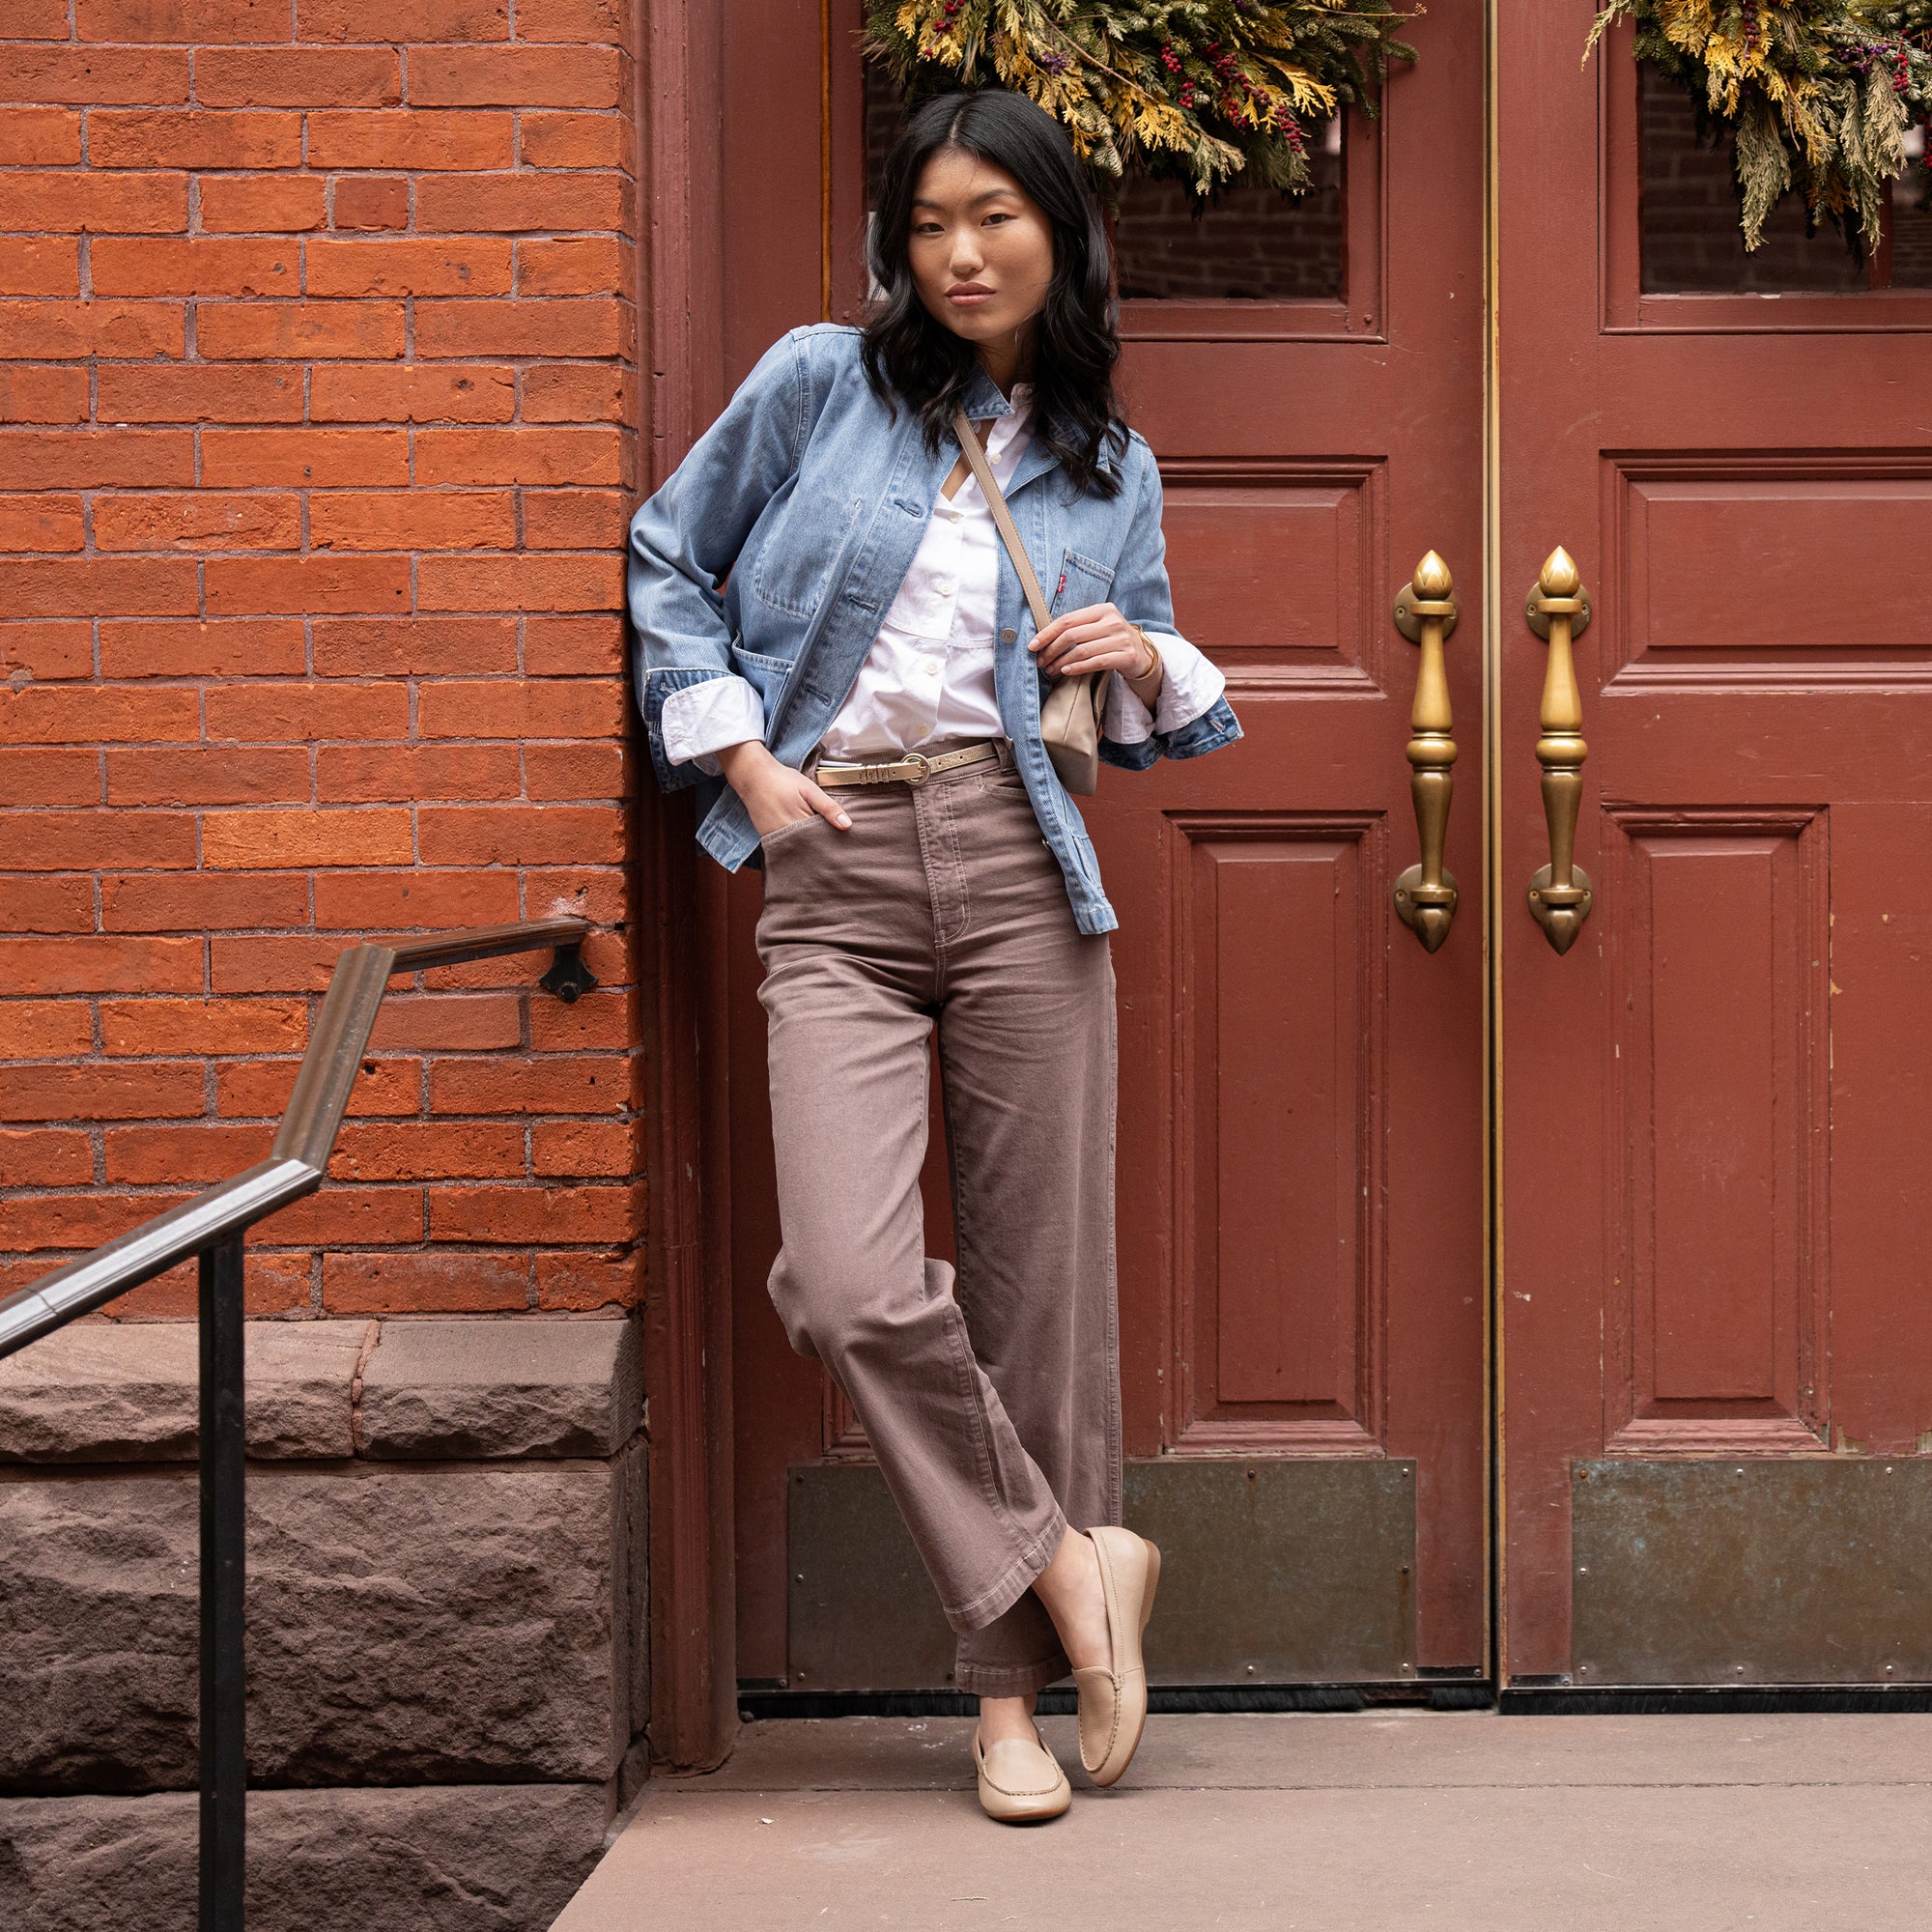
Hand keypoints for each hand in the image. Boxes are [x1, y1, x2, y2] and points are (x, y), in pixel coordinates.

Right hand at [717, 740, 851, 836]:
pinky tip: (801, 836)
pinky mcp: (767, 837)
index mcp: (800, 825)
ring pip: (798, 849)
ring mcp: (775, 839)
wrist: (753, 776)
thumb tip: (847, 825)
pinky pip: (785, 846)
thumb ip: (828, 808)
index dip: (833, 840)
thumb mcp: (809, 790)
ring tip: (816, 837)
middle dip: (821, 845)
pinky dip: (794, 843)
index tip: (842, 840)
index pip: (822, 841)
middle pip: (811, 848)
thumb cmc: (782, 780)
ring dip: (808, 846)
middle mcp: (786, 837)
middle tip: (831, 841)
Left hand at [1029, 602, 1157, 682]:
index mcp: (1102, 609)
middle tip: (1040, 661)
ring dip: (1061, 662)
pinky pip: (1096, 662)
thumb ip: (1077, 627)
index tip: (1032, 645)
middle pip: (1072, 635)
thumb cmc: (1112, 640)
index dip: (1047, 633)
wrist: (1142, 655)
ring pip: (1082, 650)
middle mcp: (1113, 621)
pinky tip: (1066, 671)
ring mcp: (1121, 638)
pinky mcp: (1126, 656)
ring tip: (1050, 670)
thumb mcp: (1098, 627)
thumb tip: (1043, 638)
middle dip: (1051, 650)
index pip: (1068, 620)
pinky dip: (1077, 668)